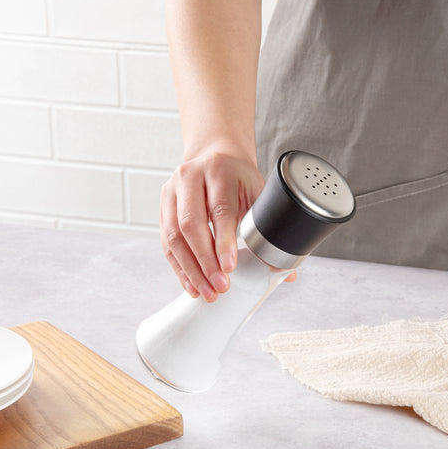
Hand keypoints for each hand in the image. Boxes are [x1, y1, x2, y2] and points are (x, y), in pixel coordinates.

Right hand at [160, 149, 264, 301]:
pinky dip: (179, 267)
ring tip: (207, 292)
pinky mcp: (162, 208)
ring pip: (173, 235)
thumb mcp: (257, 192)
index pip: (220, 208)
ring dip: (190, 269)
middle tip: (220, 286)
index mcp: (218, 169)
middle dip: (205, 261)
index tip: (229, 267)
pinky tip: (192, 284)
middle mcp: (190, 177)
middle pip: (191, 223)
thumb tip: (285, 271)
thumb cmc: (239, 178)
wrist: (215, 156)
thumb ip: (268, 227)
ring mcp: (171, 191)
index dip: (223, 241)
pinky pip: (166, 242)